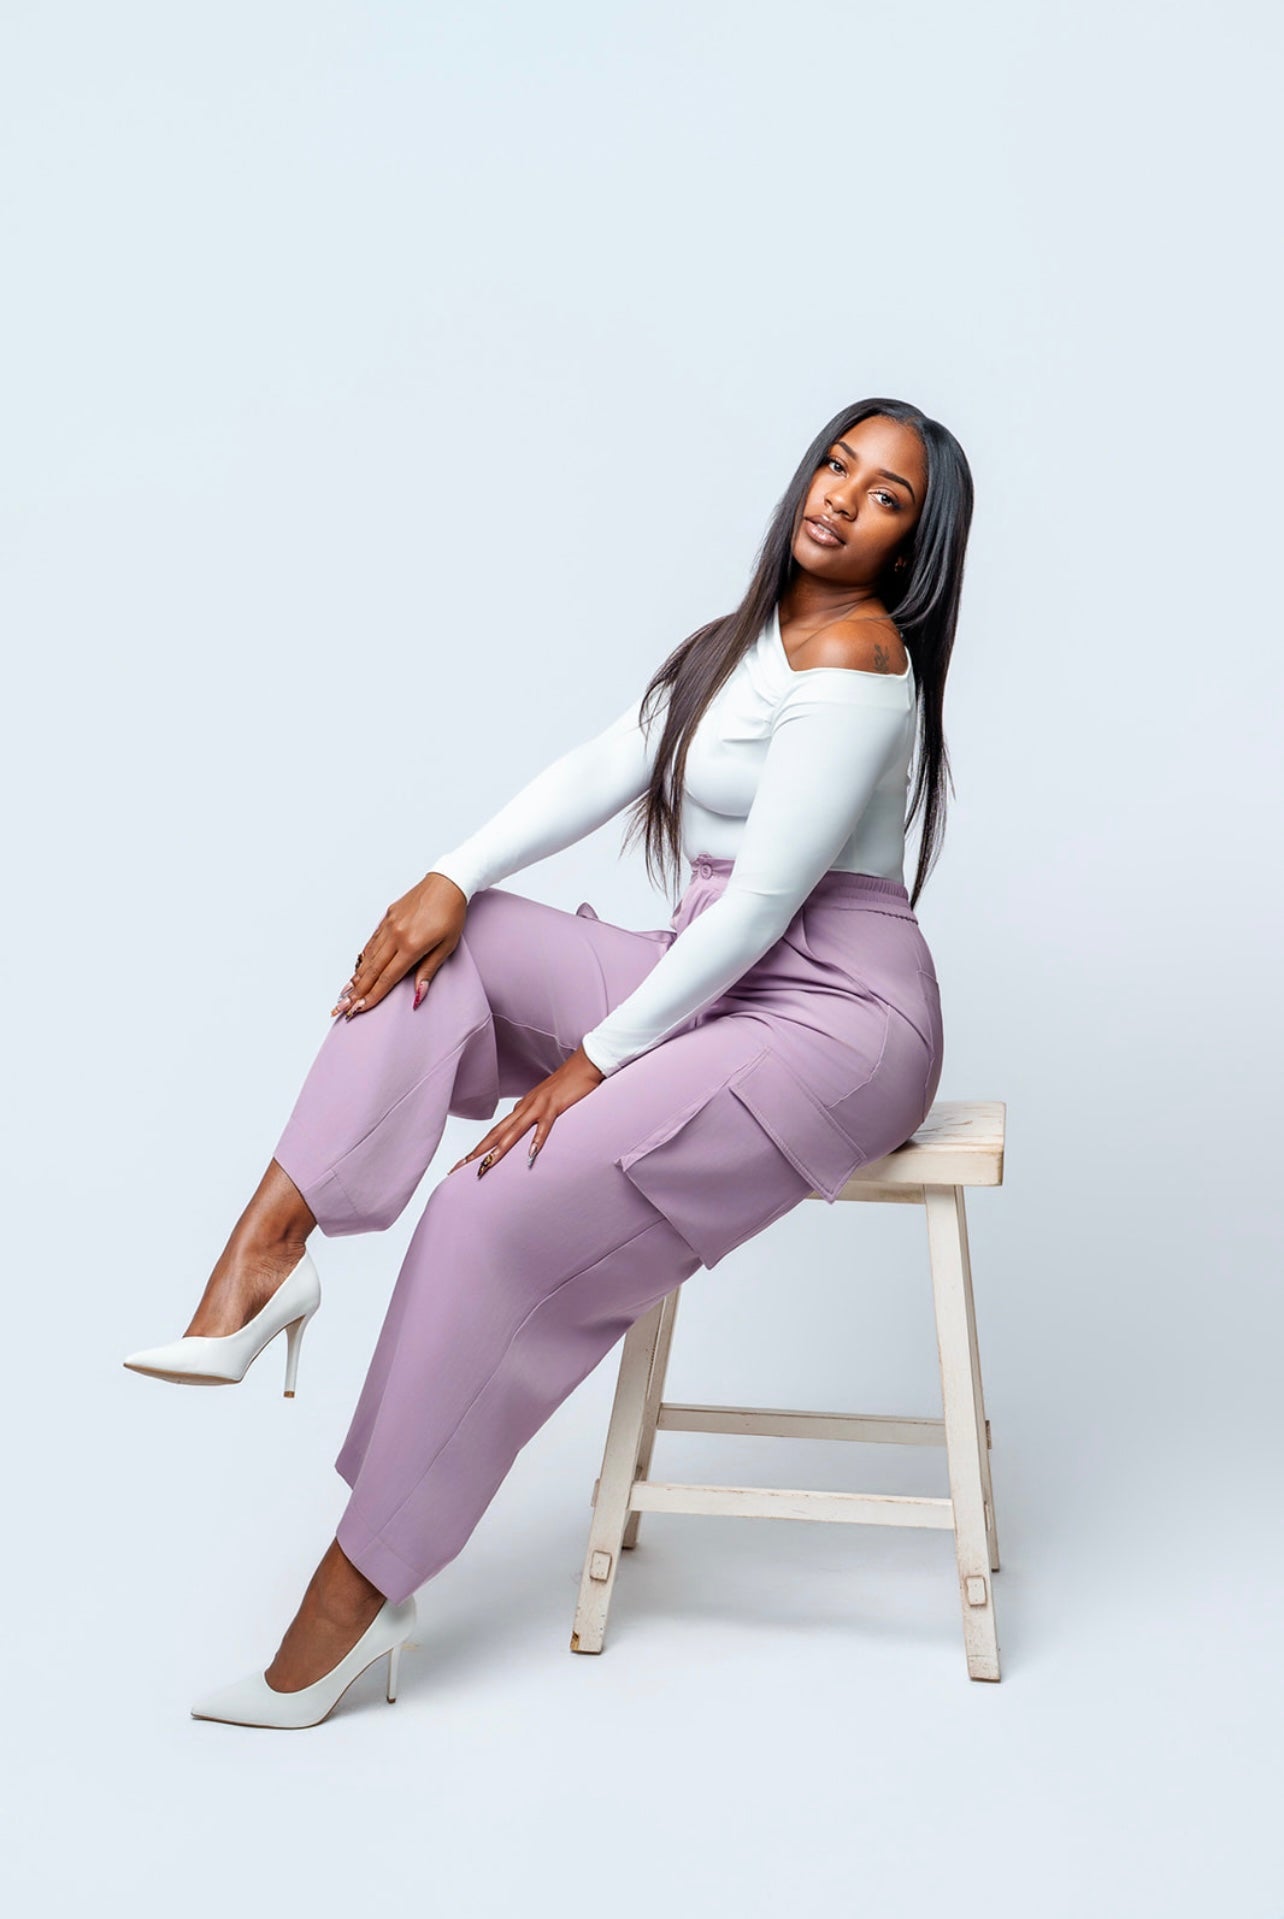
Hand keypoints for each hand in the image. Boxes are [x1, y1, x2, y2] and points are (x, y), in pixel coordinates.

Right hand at [331, 871, 468, 1018]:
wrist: (446, 883)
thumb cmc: (451, 915)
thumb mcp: (446, 946)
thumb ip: (428, 971)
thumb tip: (418, 995)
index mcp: (412, 945)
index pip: (388, 978)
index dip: (373, 996)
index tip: (361, 1009)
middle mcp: (396, 936)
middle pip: (373, 969)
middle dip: (358, 991)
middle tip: (344, 1007)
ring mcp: (390, 925)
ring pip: (370, 956)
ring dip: (358, 976)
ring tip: (346, 992)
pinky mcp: (388, 917)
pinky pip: (373, 942)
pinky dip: (365, 957)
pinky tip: (359, 968)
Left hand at [449, 1045, 605, 1175]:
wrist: (584, 1063)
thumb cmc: (568, 1084)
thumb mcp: (545, 1104)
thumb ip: (534, 1116)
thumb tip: (523, 1129)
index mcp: (521, 1109)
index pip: (495, 1132)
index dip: (479, 1148)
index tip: (463, 1164)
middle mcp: (525, 1107)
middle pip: (496, 1133)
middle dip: (478, 1152)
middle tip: (460, 1169)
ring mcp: (538, 1106)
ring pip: (514, 1131)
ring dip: (500, 1149)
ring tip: (487, 1166)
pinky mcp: (555, 1105)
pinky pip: (545, 1125)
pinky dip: (537, 1139)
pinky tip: (531, 1153)